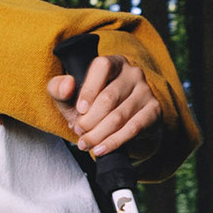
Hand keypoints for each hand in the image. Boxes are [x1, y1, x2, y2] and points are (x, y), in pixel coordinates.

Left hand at [47, 53, 161, 159]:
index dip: (89, 89)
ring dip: (98, 134)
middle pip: (108, 98)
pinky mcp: (153, 111)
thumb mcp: (71, 98)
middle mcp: (132, 73)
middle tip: (79, 132)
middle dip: (89, 120)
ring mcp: (145, 91)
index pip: (102, 67)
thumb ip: (59, 90)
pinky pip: (132, 128)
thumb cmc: (91, 107)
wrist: (119, 125)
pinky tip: (100, 149)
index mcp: (112, 63)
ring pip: (119, 116)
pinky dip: (113, 142)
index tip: (79, 110)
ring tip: (85, 144)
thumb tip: (67, 85)